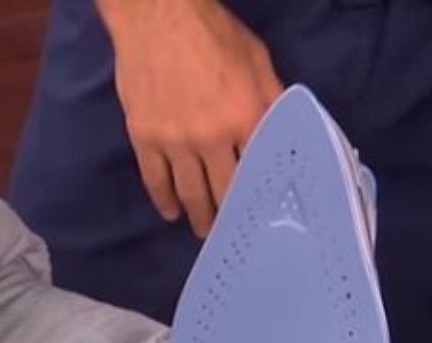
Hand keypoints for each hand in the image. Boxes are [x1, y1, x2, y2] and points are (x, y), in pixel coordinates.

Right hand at [98, 0, 282, 237]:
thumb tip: (287, 132)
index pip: (259, 170)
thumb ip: (272, 100)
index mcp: (247, 117)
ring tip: (205, 231)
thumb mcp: (258, 60)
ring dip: (199, 216)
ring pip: (190, 192)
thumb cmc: (213, 33)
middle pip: (224, 191)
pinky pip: (155, 179)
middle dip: (230, 216)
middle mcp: (212, 137)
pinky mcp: (145, 138)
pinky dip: (163, 200)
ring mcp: (175, 141)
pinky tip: (171, 213)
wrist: (157, 16)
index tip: (265, 216)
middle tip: (234, 233)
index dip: (262, 197)